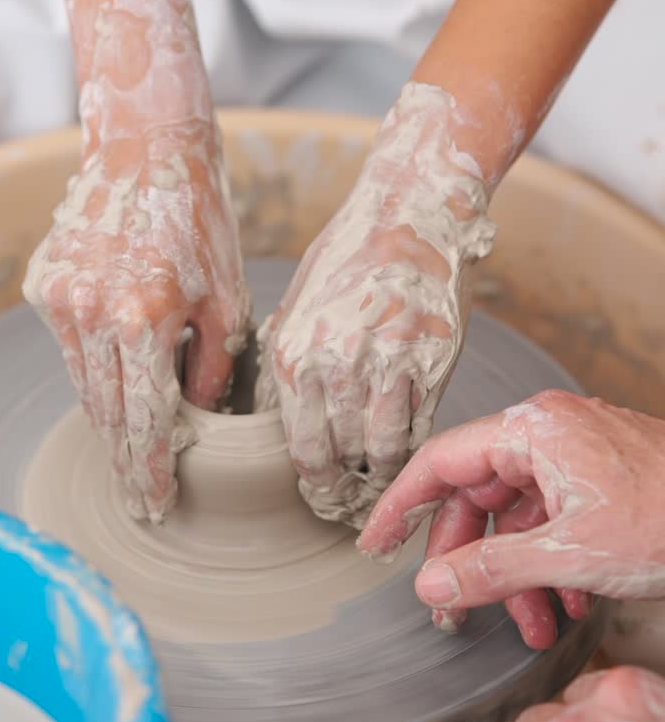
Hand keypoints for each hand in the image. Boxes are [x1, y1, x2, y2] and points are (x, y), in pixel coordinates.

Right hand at [24, 0, 248, 522]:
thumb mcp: (227, 300)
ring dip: (105, 419)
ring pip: (81, 383)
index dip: (150, 470)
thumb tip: (201, 420)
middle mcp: (89, 315)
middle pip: (105, 412)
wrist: (146, 148)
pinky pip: (69, 346)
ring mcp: (58, 300)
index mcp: (142, 320)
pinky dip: (92, 366)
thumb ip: (213, 367)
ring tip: (127, 455)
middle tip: (137, 498)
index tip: (154, 505)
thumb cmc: (201, 221)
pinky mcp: (43, 285)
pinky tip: (114, 383)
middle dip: (123, 459)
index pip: (145, 421)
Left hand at [257, 83, 494, 528]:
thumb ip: (292, 363)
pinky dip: (415, 449)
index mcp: (293, 353)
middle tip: (353, 508)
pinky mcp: (433, 362)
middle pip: (341, 458)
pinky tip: (412, 454)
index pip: (302, 449)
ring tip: (383, 485)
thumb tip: (287, 419)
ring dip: (383, 477)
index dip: (315, 485)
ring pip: (384, 453)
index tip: (322, 499)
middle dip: (346, 491)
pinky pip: (421, 427)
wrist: (409, 213)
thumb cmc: (349, 256)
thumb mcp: (298, 306)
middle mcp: (336, 365)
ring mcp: (389, 366)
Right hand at [359, 390, 664, 646]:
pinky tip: (573, 608)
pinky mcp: (602, 477)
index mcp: (532, 431)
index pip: (441, 462)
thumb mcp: (571, 555)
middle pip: (479, 496)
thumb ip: (493, 569)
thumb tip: (431, 584)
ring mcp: (577, 454)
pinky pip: (554, 520)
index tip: (373, 544)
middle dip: (473, 562)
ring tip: (535, 627)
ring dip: (519, 576)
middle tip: (457, 611)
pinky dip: (553, 566)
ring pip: (519, 516)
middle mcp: (549, 433)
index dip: (401, 507)